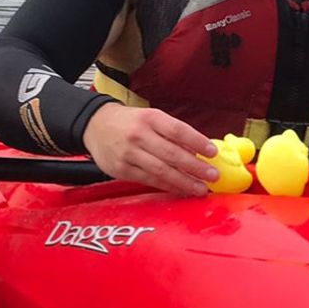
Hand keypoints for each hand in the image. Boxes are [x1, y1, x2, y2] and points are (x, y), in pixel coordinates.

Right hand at [81, 102, 218, 196]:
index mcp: (150, 118)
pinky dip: (167, 186)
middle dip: (195, 167)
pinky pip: (149, 180)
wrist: (95, 125)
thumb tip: (198, 152)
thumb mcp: (151, 118)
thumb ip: (172, 134)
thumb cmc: (130, 122)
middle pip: (171, 154)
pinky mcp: (121, 170)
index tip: (213, 153)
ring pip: (161, 171)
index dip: (197, 142)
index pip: (178, 130)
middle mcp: (138, 135)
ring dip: (184, 182)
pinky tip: (181, 190)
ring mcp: (128, 154)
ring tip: (200, 189)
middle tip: (212, 176)